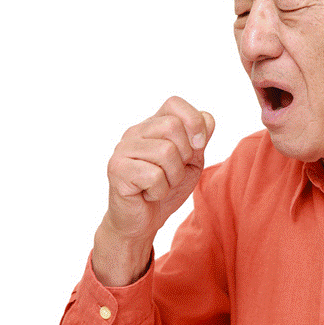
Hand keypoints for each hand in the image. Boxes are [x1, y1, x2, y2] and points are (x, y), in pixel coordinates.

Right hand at [92, 96, 214, 285]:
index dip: (193, 121)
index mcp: (153, 125)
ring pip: (166, 152)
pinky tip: (148, 193)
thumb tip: (207, 119)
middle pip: (172, 126)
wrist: (143, 222)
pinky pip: (154, 175)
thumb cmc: (167, 187)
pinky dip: (159, 190)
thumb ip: (200, 139)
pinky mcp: (116, 170)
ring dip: (173, 177)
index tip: (198, 145)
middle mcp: (135, 132)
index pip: (174, 103)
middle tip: (173, 172)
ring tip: (161, 184)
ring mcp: (123, 149)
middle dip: (184, 155)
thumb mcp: (192, 161)